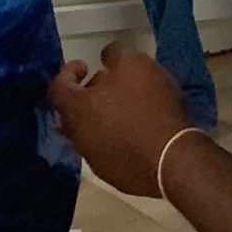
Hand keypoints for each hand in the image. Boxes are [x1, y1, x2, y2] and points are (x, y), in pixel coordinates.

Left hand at [51, 43, 196, 195]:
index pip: (57, 87)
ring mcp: (95, 161)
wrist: (173, 160)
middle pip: (72, 112)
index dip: (68, 72)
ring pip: (90, 133)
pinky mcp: (115, 177)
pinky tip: (137, 132)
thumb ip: (114, 54)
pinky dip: (116, 137)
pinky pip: (109, 151)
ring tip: (125, 107)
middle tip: (106, 83)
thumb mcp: (135, 64)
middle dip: (86, 95)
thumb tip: (106, 57)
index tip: (84, 65)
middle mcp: (78, 137)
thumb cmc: (150, 106)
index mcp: (76, 109)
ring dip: (101, 117)